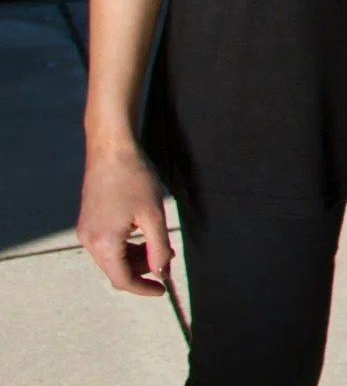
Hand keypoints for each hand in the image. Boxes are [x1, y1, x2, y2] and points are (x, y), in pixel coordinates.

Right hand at [78, 141, 172, 295]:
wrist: (111, 149)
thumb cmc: (134, 178)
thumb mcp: (153, 214)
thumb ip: (159, 246)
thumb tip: (162, 271)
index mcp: (103, 244)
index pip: (123, 280)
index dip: (144, 288)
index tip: (163, 290)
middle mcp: (88, 242)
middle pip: (116, 269)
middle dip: (142, 269)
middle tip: (166, 258)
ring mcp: (85, 232)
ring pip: (112, 257)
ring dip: (135, 256)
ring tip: (158, 242)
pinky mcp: (87, 222)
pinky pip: (107, 244)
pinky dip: (126, 245)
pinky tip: (142, 232)